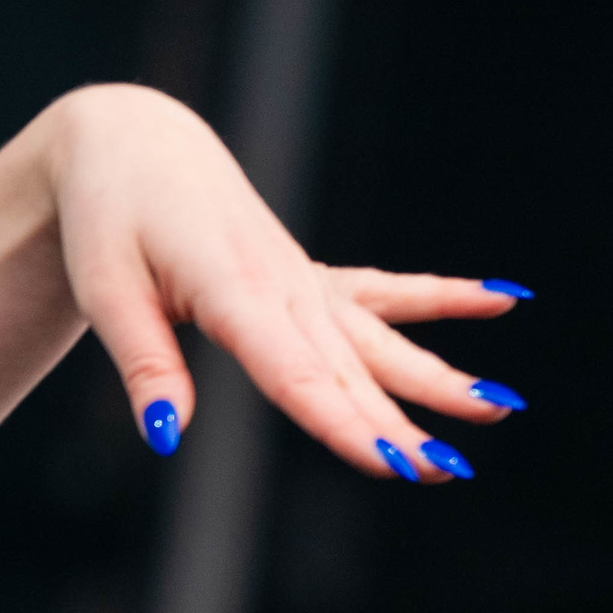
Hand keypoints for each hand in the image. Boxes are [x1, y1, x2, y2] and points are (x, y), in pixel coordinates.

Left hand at [46, 84, 525, 483]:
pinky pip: (382, 291)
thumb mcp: (107, 291)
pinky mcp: (303, 273)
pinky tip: (505, 299)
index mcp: (231, 292)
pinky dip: (441, 297)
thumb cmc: (108, 218)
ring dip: (437, 378)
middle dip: (400, 424)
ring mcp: (300, 278)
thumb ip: (145, 365)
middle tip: (450, 471)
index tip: (390, 463)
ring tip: (500, 410)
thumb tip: (167, 436)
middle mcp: (281, 285)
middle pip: (347, 370)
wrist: (132, 141)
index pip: (294, 374)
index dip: (342, 423)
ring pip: (378, 340)